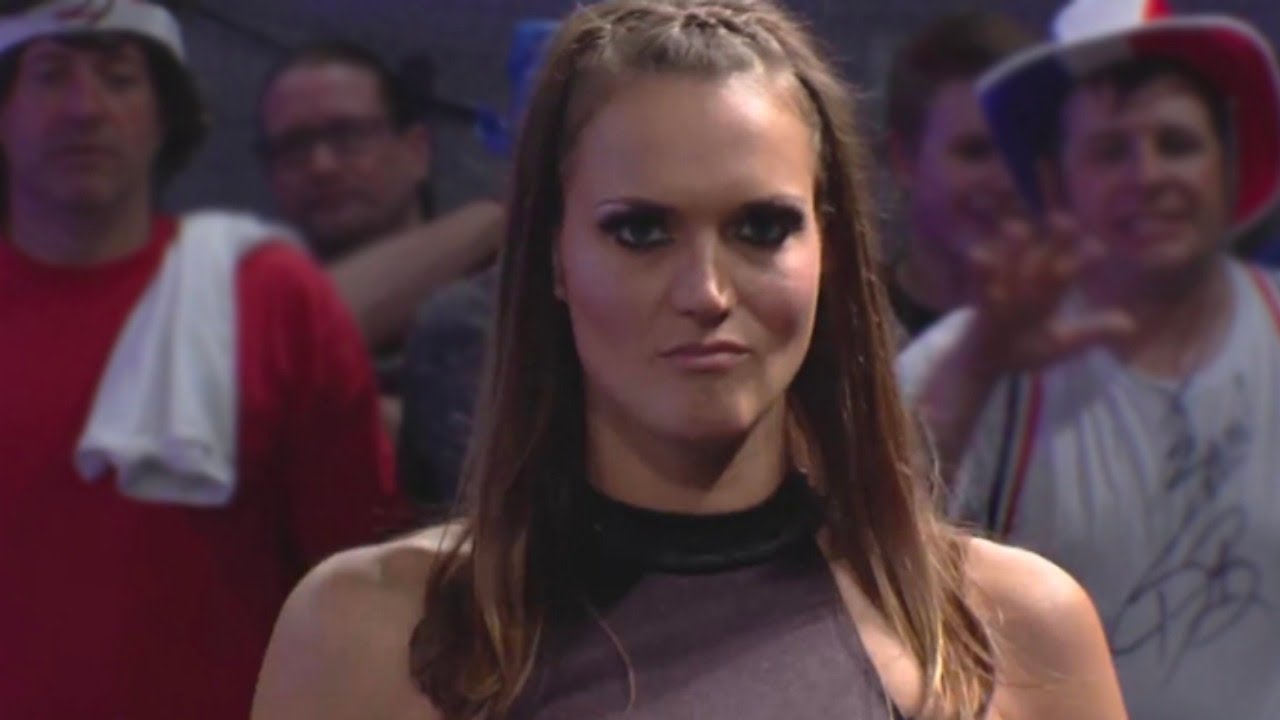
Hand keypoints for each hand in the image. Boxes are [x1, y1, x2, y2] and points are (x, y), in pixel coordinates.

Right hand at [963, 213, 1134, 375]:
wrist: (987, 362)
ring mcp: (1004, 288)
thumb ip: (1092, 332)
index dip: (1085, 257)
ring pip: (1011, 258)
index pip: (1072, 268)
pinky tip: (982, 258)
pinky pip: (978, 280)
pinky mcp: (980, 300)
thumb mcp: (1061, 344)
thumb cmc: (1025, 348)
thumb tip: (1131, 325)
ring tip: (1019, 230)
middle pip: (1047, 253)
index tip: (1098, 251)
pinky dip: (980, 269)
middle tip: (1062, 221)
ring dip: (1015, 245)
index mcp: (1051, 292)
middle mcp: (1029, 283)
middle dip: (1056, 237)